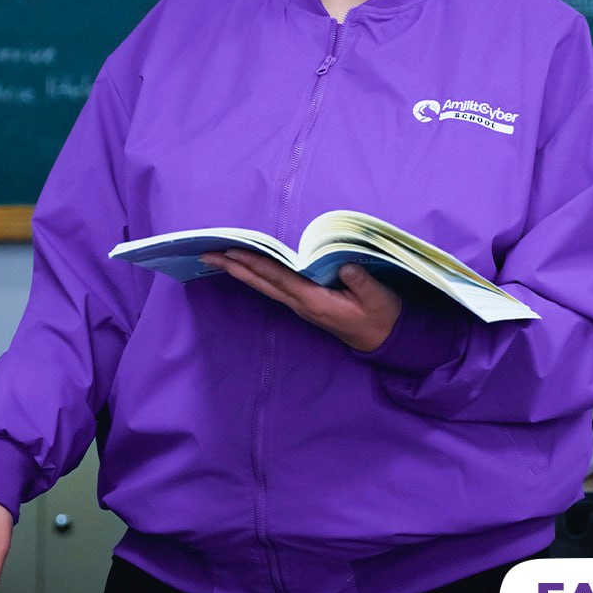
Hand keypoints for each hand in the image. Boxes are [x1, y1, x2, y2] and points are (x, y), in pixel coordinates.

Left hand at [201, 251, 401, 351]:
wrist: (386, 340)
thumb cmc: (382, 316)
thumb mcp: (377, 298)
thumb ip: (361, 281)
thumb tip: (345, 265)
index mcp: (315, 300)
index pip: (279, 277)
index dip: (254, 263)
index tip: (231, 252)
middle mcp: (302, 304)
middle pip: (262, 283)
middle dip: (234, 268)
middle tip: (207, 254)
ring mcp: (302, 306)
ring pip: (265, 287)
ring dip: (242, 272)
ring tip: (220, 259)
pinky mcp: (307, 304)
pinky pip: (276, 288)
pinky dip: (258, 277)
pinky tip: (250, 270)